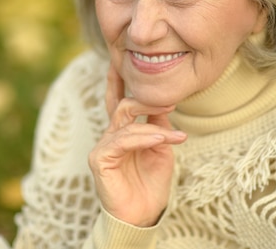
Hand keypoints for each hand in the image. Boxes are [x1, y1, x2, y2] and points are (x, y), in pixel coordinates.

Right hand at [88, 63, 186, 226]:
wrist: (144, 215)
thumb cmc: (151, 184)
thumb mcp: (160, 148)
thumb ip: (158, 125)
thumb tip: (164, 100)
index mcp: (123, 132)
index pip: (118, 101)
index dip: (117, 80)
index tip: (120, 60)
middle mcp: (110, 136)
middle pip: (122, 104)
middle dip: (145, 98)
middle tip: (170, 99)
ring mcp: (103, 146)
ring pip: (125, 120)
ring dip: (153, 124)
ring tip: (175, 134)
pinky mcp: (99, 159)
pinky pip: (122, 140)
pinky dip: (144, 138)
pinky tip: (161, 141)